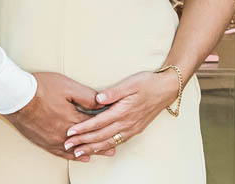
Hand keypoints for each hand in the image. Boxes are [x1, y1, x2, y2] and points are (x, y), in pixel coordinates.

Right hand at [6, 72, 113, 161]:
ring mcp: (54, 139)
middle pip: (88, 141)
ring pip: (76, 149)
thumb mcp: (66, 85)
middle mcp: (65, 133)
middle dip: (101, 144)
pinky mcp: (43, 141)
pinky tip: (78, 157)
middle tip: (113, 150)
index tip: (114, 130)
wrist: (14, 95)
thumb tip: (100, 102)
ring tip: (99, 155)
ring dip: (89, 152)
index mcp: (73, 119)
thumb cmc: (39, 88)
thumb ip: (85, 95)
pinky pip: (61, 153)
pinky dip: (72, 156)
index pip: (94, 125)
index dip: (105, 127)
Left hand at [62, 70, 180, 156]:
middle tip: (67, 145)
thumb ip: (113, 92)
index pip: (99, 122)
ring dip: (92, 148)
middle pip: (101, 136)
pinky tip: (97, 149)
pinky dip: (105, 147)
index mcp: (123, 111)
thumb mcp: (130, 83)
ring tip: (78, 152)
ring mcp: (132, 128)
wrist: (167, 89)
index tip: (70, 132)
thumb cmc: (147, 83)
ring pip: (109, 142)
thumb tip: (98, 98)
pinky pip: (118, 142)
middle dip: (83, 142)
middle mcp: (127, 123)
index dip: (83, 128)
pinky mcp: (135, 129)